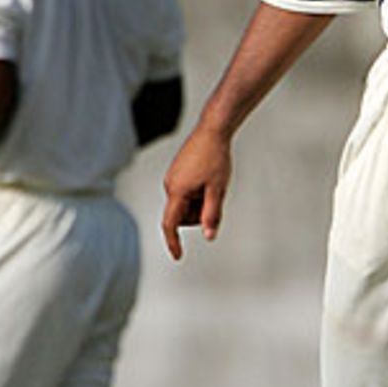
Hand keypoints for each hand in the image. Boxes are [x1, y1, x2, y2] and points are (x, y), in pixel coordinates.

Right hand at [161, 125, 232, 260]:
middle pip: (182, 215)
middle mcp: (170, 185)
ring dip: (199, 202)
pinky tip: (208, 178)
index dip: (173, 242)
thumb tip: (209, 235)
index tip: (178, 255)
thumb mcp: (217, 189)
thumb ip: (212, 215)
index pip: (171, 224)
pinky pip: (186, 193)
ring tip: (213, 183)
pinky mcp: (177, 173)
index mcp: (177, 191)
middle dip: (198, 214)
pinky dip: (198, 193)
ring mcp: (172, 178)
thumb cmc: (215, 156)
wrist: (213, 130)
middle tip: (215, 197)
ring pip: (185, 204)